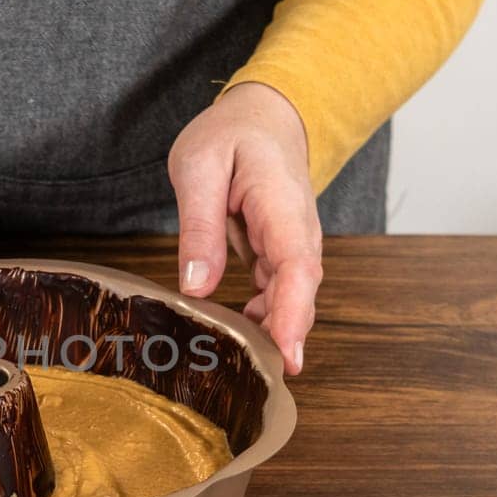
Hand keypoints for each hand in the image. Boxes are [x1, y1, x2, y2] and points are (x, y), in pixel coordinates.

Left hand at [169, 82, 321, 375]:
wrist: (263, 117)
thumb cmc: (231, 135)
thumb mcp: (199, 167)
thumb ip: (199, 225)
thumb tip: (196, 286)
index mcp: (281, 204)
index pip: (297, 266)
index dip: (292, 314)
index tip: (285, 352)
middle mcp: (297, 230)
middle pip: (301, 291)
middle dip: (288, 336)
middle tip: (266, 378)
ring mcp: (292, 244)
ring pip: (291, 297)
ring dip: (273, 332)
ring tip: (247, 369)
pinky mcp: (279, 254)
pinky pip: (277, 293)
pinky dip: (262, 318)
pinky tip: (238, 338)